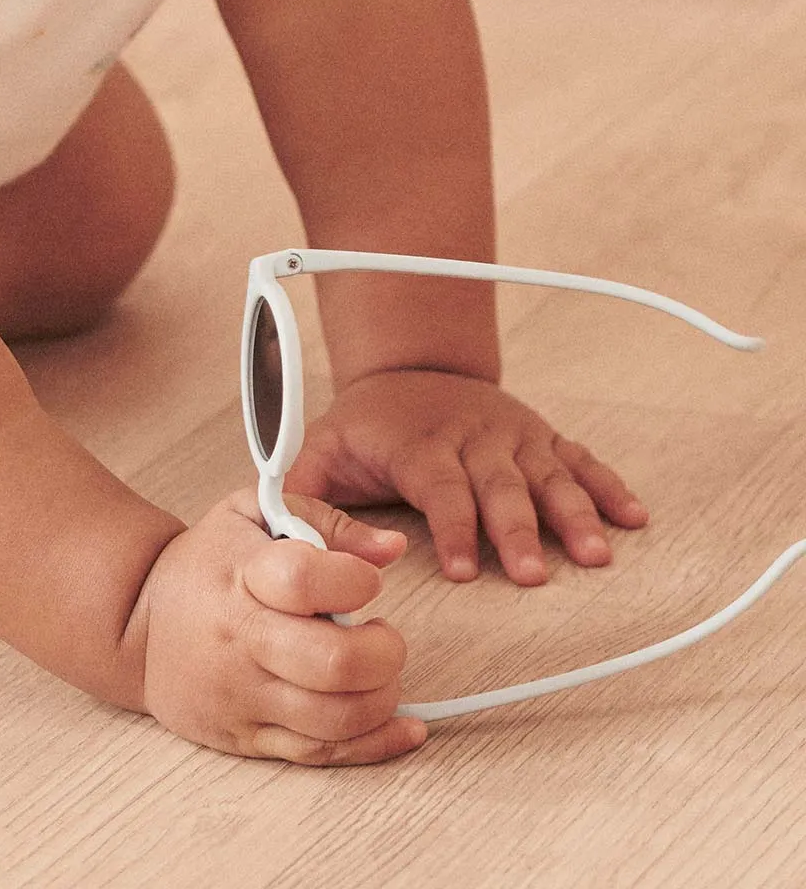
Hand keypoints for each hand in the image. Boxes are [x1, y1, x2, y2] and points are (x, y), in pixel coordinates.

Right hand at [127, 488, 425, 763]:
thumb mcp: (251, 514)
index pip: (305, 580)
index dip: (354, 580)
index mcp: (241, 575)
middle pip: (333, 662)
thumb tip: (391, 548)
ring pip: (335, 717)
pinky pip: (321, 754)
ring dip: (382, 698)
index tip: (365, 580)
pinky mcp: (247, 737)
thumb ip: (324, 522)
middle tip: (383, 637)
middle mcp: (240, 639)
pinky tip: (402, 726)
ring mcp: (243, 694)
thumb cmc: (206, 563)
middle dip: (385, 652)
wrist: (137, 621)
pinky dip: (374, 744)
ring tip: (379, 673)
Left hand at [283, 369, 649, 584]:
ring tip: (596, 555)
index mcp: (418, 444)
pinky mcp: (540, 436)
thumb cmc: (362, 428)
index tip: (462, 572)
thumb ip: (311, 506)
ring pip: (547, 474)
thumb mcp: (318, 455)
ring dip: (574, 514)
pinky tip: (635, 517)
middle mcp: (471, 436)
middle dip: (517, 532)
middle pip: (499, 486)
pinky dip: (609, 485)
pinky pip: (580, 459)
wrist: (407, 368)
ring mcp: (512, 435)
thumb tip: (351, 555)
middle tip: (533, 578)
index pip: (439, 487)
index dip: (452, 528)